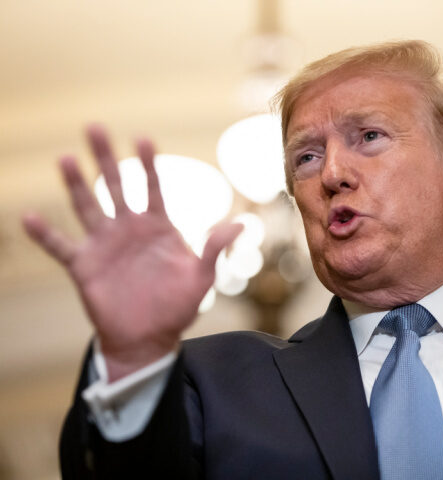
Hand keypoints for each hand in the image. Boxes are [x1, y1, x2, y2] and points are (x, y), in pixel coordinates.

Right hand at [23, 125, 241, 381]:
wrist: (149, 338)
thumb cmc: (177, 307)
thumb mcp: (201, 278)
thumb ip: (214, 249)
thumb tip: (242, 225)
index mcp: (157, 227)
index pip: (151, 187)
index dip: (147, 164)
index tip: (142, 138)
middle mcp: (127, 229)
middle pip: (114, 186)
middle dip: (105, 158)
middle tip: (94, 127)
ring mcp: (104, 245)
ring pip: (86, 207)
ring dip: (75, 184)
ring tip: (65, 158)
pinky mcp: (84, 266)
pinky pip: (60, 247)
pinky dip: (45, 234)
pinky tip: (28, 217)